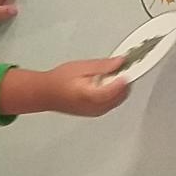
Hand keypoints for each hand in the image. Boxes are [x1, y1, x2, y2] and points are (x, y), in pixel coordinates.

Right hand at [0, 57, 131, 117]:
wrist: (46, 94)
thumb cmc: (59, 81)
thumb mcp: (81, 67)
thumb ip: (102, 66)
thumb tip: (120, 62)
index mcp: (94, 95)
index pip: (120, 86)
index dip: (127, 74)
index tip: (129, 65)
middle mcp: (98, 107)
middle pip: (123, 94)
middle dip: (124, 80)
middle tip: (119, 68)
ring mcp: (98, 111)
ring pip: (119, 100)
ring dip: (120, 87)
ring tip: (109, 76)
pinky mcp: (96, 113)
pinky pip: (113, 104)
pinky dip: (114, 93)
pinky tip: (105, 85)